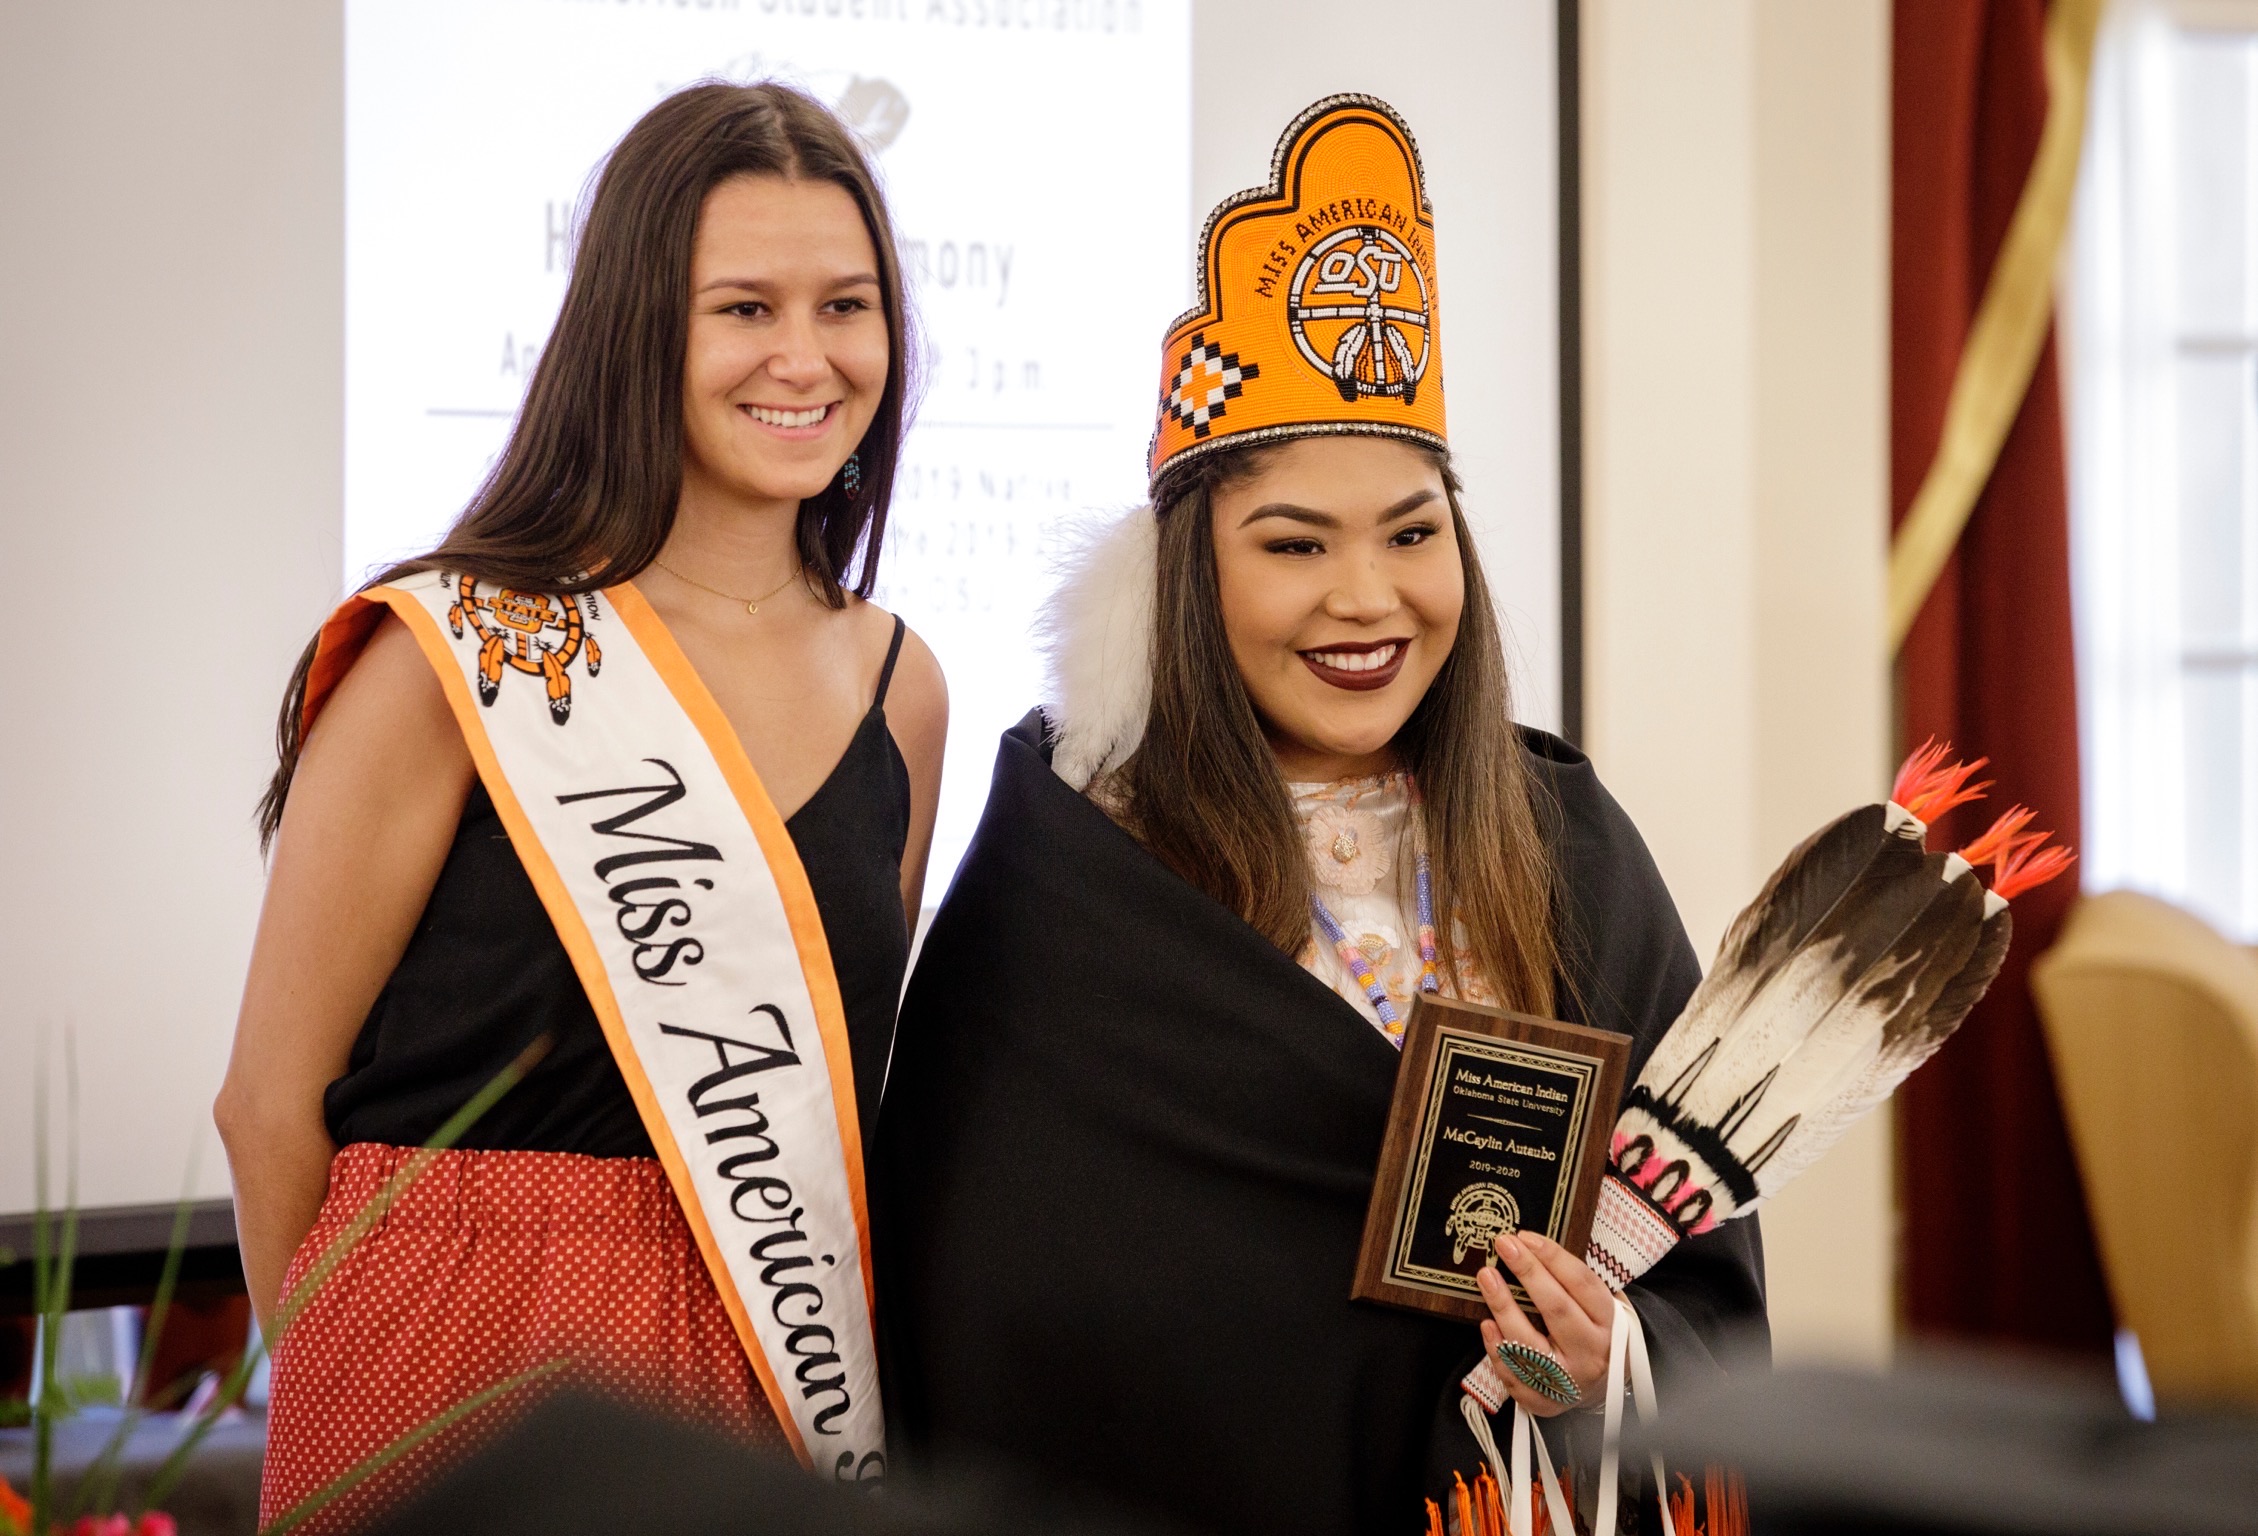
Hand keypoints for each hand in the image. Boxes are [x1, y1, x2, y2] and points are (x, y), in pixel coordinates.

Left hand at [1474, 1229, 1615, 1417]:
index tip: (1525, 1236)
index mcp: (1609, 1323)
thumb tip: (1530, 1246)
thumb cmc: (1592, 1333)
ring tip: (1486, 1277)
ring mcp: (1569, 1380)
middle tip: (1504, 1245)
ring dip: (1504, 1307)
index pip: (1581, 1283)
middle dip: (1528, 1273)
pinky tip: (1486, 1325)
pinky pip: (1516, 1378)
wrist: (1607, 1387)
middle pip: (1557, 1309)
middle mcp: (1592, 1352)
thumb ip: (1571, 1283)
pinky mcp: (1547, 1401)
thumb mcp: (1596, 1307)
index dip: (1552, 1257)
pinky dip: (1498, 1351)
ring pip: (1531, 1344)